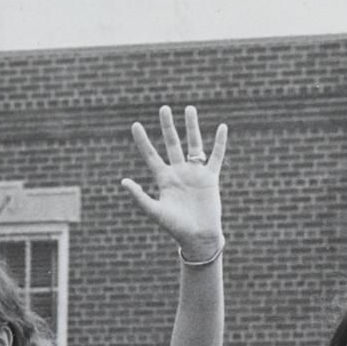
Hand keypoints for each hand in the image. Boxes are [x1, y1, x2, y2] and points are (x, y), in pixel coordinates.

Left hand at [121, 105, 226, 258]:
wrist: (198, 237)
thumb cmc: (175, 227)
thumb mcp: (155, 211)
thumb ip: (140, 196)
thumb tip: (123, 182)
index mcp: (164, 180)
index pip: (151, 156)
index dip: (143, 141)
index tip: (135, 125)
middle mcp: (178, 173)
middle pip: (172, 144)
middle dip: (168, 127)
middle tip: (163, 108)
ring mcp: (194, 173)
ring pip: (193, 144)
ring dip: (192, 127)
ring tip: (189, 108)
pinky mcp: (210, 177)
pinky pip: (216, 156)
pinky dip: (220, 143)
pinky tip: (222, 127)